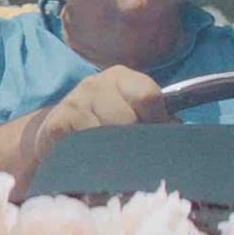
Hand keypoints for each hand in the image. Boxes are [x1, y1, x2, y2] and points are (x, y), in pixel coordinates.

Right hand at [29, 65, 167, 161]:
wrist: (56, 132)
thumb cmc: (102, 123)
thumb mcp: (129, 112)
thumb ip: (154, 118)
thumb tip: (177, 132)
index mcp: (120, 77)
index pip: (148, 95)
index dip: (156, 121)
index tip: (154, 137)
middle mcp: (95, 84)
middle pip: (129, 120)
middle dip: (135, 141)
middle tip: (131, 152)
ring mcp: (75, 102)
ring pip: (109, 136)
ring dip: (114, 152)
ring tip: (111, 155)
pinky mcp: (58, 123)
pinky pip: (88, 146)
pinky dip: (94, 157)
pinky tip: (92, 156)